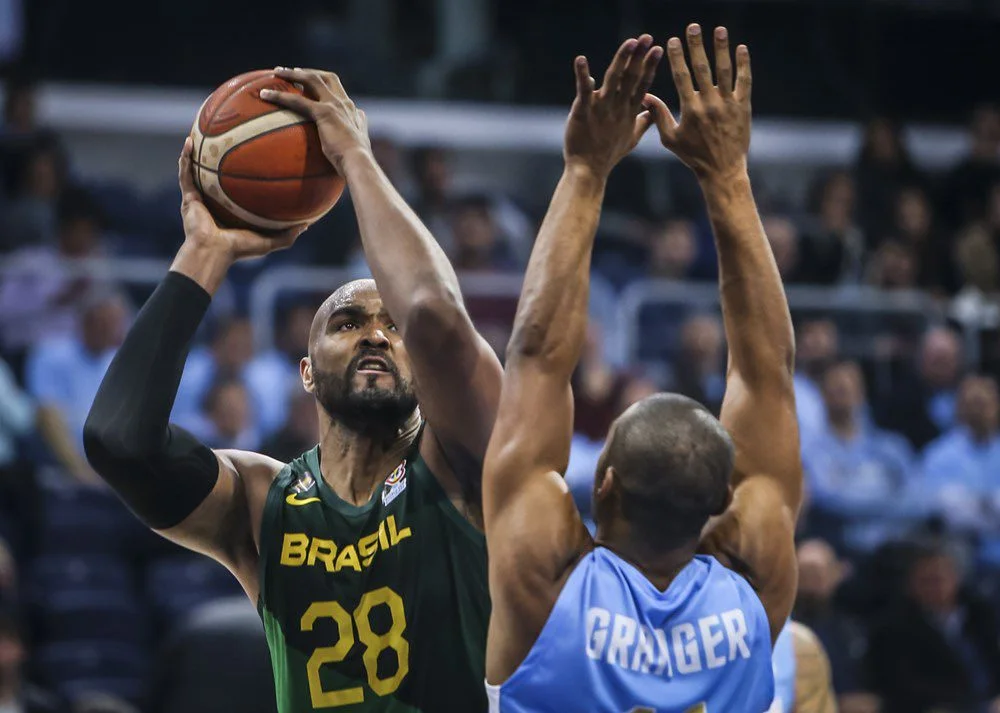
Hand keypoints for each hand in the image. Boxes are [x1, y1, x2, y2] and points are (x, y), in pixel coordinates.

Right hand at [178, 136, 304, 260]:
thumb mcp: (269, 241)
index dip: (243, 176)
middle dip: (219, 159)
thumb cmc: (240, 249)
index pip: (237, 191)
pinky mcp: (188, 198)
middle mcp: (214, 204)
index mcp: (230, 212)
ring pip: (197, 171)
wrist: (214, 252)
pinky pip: (186, 173)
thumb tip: (308, 224)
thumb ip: (288, 234)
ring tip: (203, 133)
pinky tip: (190, 141)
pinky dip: (186, 157)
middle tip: (227, 139)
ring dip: (198, 153)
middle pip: (216, 177)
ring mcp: (199, 201)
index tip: (253, 159)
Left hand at [260, 67, 370, 172]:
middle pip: (325, 77)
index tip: (310, 80)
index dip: (322, 81)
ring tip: (276, 73)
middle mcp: (344, 103)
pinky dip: (280, 96)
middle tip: (291, 72)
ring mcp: (334, 105)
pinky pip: (297, 100)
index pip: (337, 88)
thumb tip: (355, 138)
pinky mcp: (323, 113)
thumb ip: (355, 135)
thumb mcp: (358, 146)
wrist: (359, 163)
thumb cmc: (356, 163)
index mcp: (352, 110)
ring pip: (311, 80)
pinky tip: (265, 95)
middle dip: (307, 72)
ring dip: (292, 74)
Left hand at [564, 35, 662, 177]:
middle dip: (640, 57)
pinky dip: (582, 74)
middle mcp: (618, 107)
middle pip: (632, 77)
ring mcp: (601, 108)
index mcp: (629, 112)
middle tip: (648, 37)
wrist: (588, 171)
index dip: (650, 66)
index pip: (643, 84)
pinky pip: (583, 90)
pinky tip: (580, 60)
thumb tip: (652, 109)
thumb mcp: (632, 137)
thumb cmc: (608, 154)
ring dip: (622, 60)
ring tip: (630, 43)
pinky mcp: (583, 111)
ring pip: (614, 79)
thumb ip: (643, 121)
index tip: (659, 49)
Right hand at [645, 24, 750, 181]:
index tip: (673, 40)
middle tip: (693, 26)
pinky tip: (741, 48)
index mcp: (690, 110)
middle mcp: (709, 104)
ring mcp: (727, 104)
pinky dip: (743, 64)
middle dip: (696, 45)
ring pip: (724, 70)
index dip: (677, 57)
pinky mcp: (743, 106)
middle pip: (702, 68)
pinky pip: (744, 81)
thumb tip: (646, 96)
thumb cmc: (694, 157)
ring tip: (719, 29)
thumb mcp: (671, 139)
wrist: (722, 170)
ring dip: (721, 48)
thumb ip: (659, 116)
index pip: (682, 77)